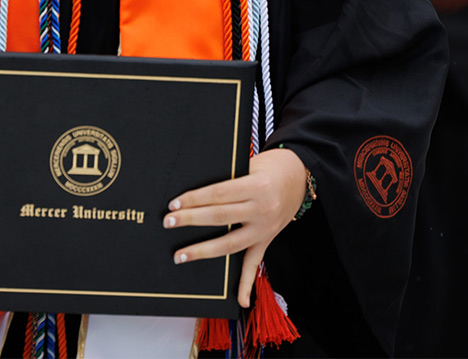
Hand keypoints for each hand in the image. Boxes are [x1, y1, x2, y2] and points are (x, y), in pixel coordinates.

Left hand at [163, 147, 306, 306]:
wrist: (299, 176)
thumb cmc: (268, 167)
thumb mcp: (250, 165)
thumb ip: (229, 178)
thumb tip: (195, 193)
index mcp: (256, 186)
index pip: (219, 193)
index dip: (195, 198)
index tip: (174, 203)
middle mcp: (262, 210)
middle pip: (220, 217)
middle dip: (191, 220)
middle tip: (168, 222)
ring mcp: (265, 229)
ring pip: (230, 244)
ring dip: (203, 251)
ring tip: (180, 255)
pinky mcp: (266, 241)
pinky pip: (255, 264)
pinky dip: (247, 284)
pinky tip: (242, 301)